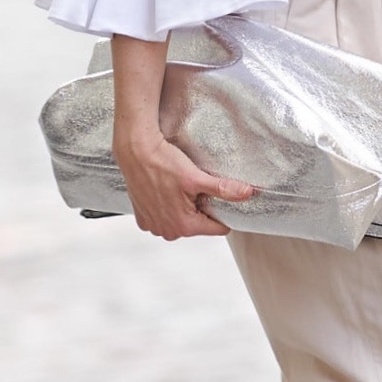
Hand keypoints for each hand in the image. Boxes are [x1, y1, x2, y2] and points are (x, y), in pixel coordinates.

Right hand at [116, 120, 255, 241]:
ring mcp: (153, 225)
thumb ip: (223, 189)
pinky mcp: (143, 218)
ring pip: (181, 221)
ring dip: (183, 207)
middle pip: (198, 224)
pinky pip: (163, 217)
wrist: (135, 151)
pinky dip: (167, 206)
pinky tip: (165, 190)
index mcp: (184, 226)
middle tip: (193, 188)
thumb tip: (246, 193)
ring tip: (178, 187)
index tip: (215, 197)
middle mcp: (167, 231)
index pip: (217, 228)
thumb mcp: (196, 177)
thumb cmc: (161, 163)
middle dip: (200, 208)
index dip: (220, 212)